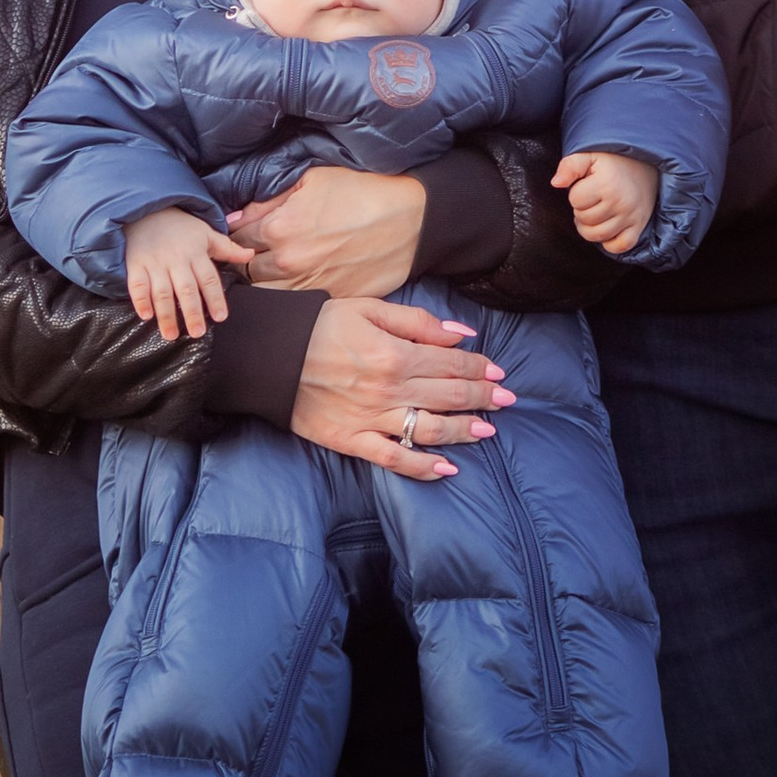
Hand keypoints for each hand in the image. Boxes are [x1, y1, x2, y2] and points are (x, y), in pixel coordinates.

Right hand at [123, 201, 255, 339]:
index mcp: (196, 253)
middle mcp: (176, 259)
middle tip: (197, 333)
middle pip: (186, 289)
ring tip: (171, 335)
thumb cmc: (179, 225)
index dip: (215, 298)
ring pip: (162, 291)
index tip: (220, 317)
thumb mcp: (205, 233)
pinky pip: (137, 285)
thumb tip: (250, 255)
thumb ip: (227, 248)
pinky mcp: (135, 264)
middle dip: (192, 312)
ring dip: (166, 314)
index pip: (209, 278)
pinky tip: (146, 316)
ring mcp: (155, 262)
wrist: (146, 210)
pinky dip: (141, 300)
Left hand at [223, 165, 428, 297]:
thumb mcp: (312, 180)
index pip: (237, 238)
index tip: (242, 234)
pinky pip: (295, 305)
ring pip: (265, 294)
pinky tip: (299, 282)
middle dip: (246, 260)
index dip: (237, 234)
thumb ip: (267, 200)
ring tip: (276, 270)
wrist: (411, 219)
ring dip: (265, 283)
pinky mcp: (328, 301)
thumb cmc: (362, 192)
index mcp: (280, 227)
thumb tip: (234, 218)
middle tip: (256, 252)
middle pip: (245, 270)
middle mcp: (288, 261)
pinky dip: (291, 297)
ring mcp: (309, 285)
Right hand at [291, 296, 517, 482]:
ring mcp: (370, 419)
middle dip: (482, 397)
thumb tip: (461, 334)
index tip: (498, 372)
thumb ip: (417, 322)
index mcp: (394, 353)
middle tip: (507, 400)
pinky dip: (422, 466)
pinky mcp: (351, 441)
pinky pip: (393, 459)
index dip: (478, 367)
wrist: (269, 356)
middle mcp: (388, 389)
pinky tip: (447, 468)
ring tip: (487, 431)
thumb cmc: (320, 326)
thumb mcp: (369, 308)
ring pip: (429, 430)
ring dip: (464, 431)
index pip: (450, 363)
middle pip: (448, 396)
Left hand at [553, 149, 659, 256]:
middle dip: (582, 210)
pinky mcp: (638, 227)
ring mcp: (631, 217)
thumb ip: (570, 166)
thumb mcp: (589, 155)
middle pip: (584, 220)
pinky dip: (609, 242)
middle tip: (592, 199)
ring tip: (595, 212)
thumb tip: (555, 183)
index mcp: (607, 183)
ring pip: (597, 235)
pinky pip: (618, 246)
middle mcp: (621, 202)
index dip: (576, 193)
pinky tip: (608, 226)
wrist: (646, 164)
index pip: (575, 200)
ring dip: (590, 226)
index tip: (586, 186)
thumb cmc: (613, 160)